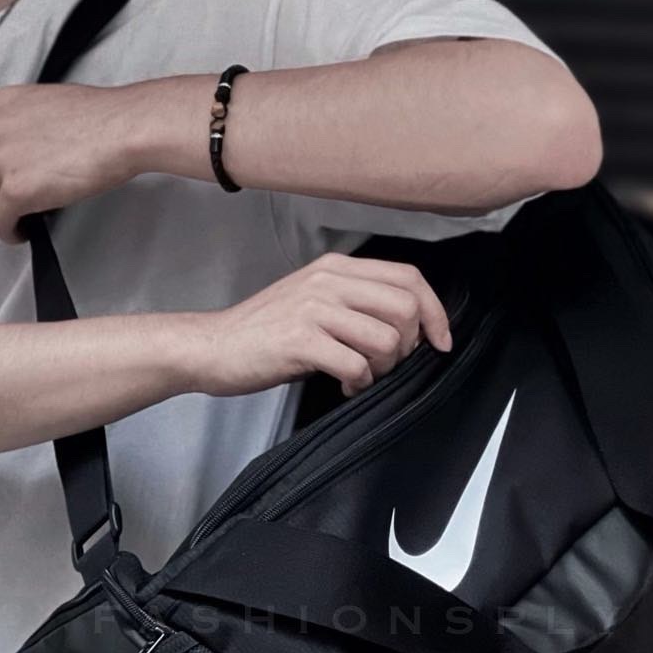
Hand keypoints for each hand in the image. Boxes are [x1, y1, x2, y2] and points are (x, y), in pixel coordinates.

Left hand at [0, 83, 136, 242]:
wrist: (120, 130)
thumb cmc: (102, 118)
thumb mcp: (51, 106)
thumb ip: (30, 125)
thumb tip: (34, 152)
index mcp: (2, 104)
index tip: (10, 178)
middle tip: (16, 204)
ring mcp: (1, 162)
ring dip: (0, 213)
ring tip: (21, 222)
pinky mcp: (15, 191)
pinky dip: (8, 232)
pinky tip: (23, 233)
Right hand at [189, 252, 452, 398]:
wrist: (212, 347)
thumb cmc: (265, 333)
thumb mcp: (314, 302)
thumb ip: (355, 303)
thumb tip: (406, 327)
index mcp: (337, 267)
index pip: (409, 277)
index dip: (435, 312)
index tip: (440, 342)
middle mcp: (328, 280)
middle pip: (405, 307)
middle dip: (408, 346)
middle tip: (385, 365)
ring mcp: (314, 308)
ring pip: (386, 339)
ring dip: (383, 368)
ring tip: (360, 376)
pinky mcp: (301, 340)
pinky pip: (357, 365)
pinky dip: (358, 383)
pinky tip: (342, 385)